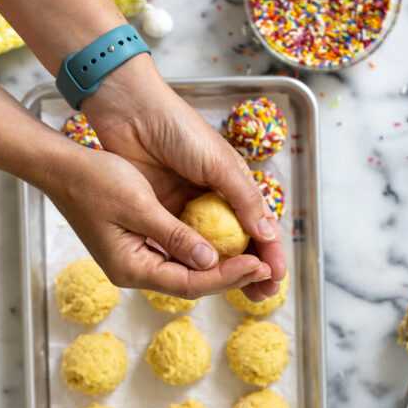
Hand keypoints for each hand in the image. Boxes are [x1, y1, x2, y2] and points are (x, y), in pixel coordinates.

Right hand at [46, 140, 275, 297]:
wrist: (60, 166)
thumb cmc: (94, 179)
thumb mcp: (138, 204)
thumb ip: (174, 235)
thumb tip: (210, 260)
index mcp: (131, 267)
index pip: (190, 283)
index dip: (228, 276)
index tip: (258, 266)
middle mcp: (134, 270)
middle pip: (192, 283)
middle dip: (231, 278)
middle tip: (267, 270)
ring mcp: (135, 258)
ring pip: (187, 271)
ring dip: (221, 268)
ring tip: (255, 263)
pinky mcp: (138, 243)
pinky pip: (177, 255)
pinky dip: (203, 252)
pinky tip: (226, 246)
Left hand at [78, 54, 286, 300]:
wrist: (130, 112)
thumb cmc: (178, 129)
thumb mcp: (218, 163)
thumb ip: (242, 199)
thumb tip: (267, 235)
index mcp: (232, 185)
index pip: (258, 225)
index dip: (269, 251)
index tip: (277, 276)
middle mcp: (212, 200)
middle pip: (237, 244)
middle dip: (251, 270)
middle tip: (262, 295)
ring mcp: (184, 209)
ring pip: (209, 250)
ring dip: (222, 273)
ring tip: (238, 295)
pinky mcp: (158, 214)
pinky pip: (178, 245)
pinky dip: (190, 263)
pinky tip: (200, 281)